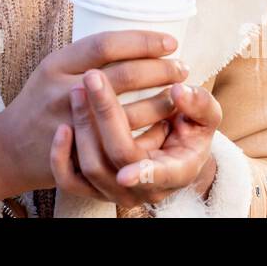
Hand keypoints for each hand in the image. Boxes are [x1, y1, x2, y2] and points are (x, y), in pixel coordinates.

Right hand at [0, 30, 191, 208]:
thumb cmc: (38, 102)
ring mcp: (73, 124)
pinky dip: (149, 134)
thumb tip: (135, 40)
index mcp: (57, 64)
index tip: (169, 41)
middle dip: (160, 70)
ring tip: (180, 95)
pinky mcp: (82, 153)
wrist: (8, 148)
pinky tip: (165, 126)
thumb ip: (84, 57)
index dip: (142, 41)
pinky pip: (124, 143)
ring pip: (129, 113)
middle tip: (181, 67)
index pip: (106, 44)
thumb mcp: (52, 70)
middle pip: (123, 75)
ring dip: (162, 103)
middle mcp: (64, 90)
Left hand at [51, 70, 221, 209]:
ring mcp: (116, 189)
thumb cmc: (189, 131)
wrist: (170, 152)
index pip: (159, 174)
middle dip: (105, 114)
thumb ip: (199, 104)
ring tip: (79, 88)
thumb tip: (179, 90)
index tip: (127, 170)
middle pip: (118, 156)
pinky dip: (60, 157)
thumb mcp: (206, 118)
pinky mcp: (93, 186)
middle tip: (92, 76)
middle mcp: (144, 188)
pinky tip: (62, 127)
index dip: (145, 173)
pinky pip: (69, 180)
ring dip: (83, 124)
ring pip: (91, 166)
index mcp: (177, 171)